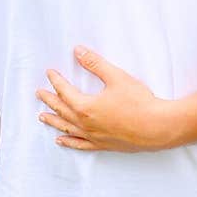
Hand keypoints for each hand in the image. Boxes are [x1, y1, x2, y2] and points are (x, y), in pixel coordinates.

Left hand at [36, 46, 176, 151]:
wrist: (157, 127)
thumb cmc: (139, 103)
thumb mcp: (117, 77)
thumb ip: (95, 64)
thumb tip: (78, 51)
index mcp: (85, 107)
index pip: (65, 92)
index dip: (56, 81)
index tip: (50, 73)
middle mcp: (86, 124)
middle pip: (62, 110)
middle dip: (49, 100)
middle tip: (39, 93)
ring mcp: (94, 137)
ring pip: (67, 128)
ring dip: (54, 121)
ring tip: (42, 117)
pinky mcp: (104, 145)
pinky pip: (81, 145)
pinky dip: (69, 142)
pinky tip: (61, 141)